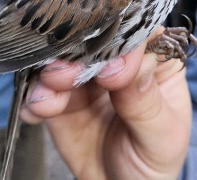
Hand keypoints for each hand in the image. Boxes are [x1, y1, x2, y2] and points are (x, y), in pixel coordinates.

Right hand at [21, 28, 191, 178]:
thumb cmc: (156, 160)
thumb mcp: (162, 135)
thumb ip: (145, 101)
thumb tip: (125, 64)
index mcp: (157, 64)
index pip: (142, 37)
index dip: (124, 43)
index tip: (112, 63)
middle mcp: (121, 65)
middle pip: (96, 43)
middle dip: (77, 55)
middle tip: (65, 75)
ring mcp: (88, 83)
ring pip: (65, 63)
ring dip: (50, 76)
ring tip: (48, 98)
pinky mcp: (61, 104)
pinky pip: (41, 93)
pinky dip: (34, 99)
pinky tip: (36, 112)